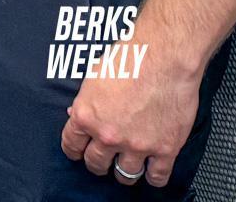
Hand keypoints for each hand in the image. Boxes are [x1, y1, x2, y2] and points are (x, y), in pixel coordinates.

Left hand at [61, 50, 201, 187]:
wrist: (164, 58)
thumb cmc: (130, 59)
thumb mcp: (94, 77)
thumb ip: (86, 102)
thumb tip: (77, 114)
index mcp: (86, 116)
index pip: (71, 145)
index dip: (73, 150)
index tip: (77, 152)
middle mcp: (108, 135)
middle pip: (96, 163)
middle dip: (96, 163)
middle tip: (101, 160)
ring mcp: (137, 145)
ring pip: (125, 175)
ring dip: (123, 172)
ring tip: (125, 167)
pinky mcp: (165, 149)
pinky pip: (157, 177)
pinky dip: (153, 178)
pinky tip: (152, 172)